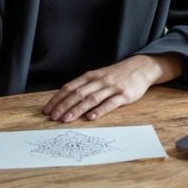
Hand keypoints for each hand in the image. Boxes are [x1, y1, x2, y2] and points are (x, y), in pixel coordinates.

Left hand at [41, 55, 179, 122]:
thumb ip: (84, 86)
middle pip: (77, 94)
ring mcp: (111, 87)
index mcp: (90, 76)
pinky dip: (99, 110)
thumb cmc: (116, 75)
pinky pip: (110, 103)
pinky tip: (91, 117)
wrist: (140, 67)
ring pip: (91, 99)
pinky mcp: (124, 95)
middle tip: (53, 117)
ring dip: (77, 109)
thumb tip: (66, 99)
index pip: (69, 87)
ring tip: (66, 119)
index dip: (57, 98)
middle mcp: (98, 81)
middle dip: (63, 106)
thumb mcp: (98, 77)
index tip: (47, 109)